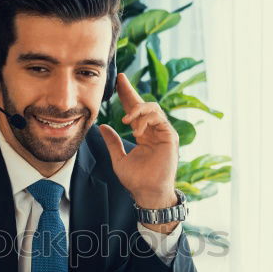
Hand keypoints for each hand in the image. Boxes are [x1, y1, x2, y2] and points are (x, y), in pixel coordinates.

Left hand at [98, 73, 178, 213]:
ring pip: (152, 108)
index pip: (134, 111)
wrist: (148, 192)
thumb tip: (102, 126)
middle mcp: (154, 131)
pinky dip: (145, 119)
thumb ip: (113, 142)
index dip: (126, 96)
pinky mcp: (170, 136)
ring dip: (137, 110)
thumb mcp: (119, 158)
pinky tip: (136, 129)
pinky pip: (159, 118)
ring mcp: (163, 132)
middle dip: (131, 91)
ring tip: (126, 120)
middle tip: (120, 79)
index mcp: (144, 134)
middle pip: (143, 104)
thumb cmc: (136, 180)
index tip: (117, 84)